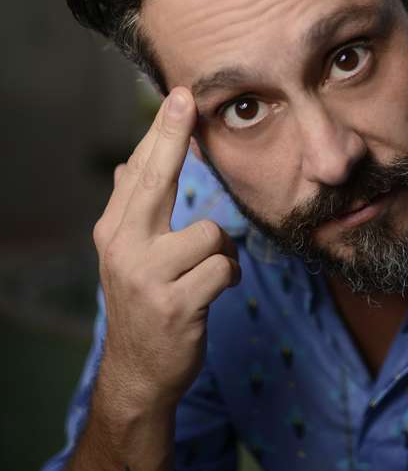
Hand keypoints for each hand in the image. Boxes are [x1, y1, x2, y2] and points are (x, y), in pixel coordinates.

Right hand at [92, 88, 239, 413]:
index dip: (161, 132)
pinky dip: (228, 279)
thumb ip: (133, 210)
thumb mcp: (128, 257)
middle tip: (188, 101)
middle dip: (173, 137)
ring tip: (204, 275)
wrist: (139, 374)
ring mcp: (147, 276)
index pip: (140, 171)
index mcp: (115, 231)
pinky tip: (211, 293)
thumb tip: (128, 165)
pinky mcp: (176, 303)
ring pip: (212, 234)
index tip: (179, 97)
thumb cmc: (144, 306)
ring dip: (221, 254)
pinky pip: (224, 268)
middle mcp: (124, 248)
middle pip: (157, 180)